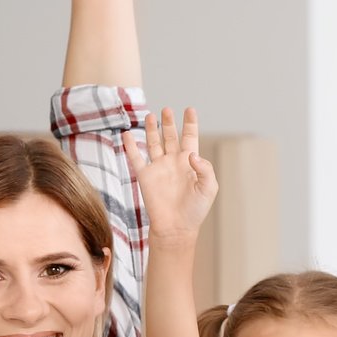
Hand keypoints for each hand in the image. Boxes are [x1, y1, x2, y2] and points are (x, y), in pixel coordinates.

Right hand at [124, 107, 217, 246]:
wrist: (176, 227)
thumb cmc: (195, 210)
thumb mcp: (208, 188)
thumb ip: (205, 169)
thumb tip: (192, 154)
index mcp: (190, 162)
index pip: (190, 137)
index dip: (190, 123)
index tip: (190, 109)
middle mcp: (173, 162)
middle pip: (171, 136)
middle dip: (169, 123)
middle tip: (167, 110)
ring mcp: (158, 167)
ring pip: (153, 143)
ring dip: (151, 129)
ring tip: (150, 115)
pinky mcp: (145, 176)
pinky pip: (136, 157)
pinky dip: (130, 145)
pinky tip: (127, 133)